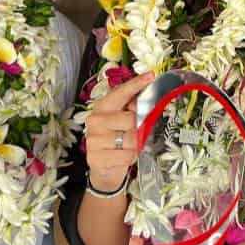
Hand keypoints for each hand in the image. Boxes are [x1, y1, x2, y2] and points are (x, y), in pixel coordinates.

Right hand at [84, 71, 154, 191]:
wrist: (104, 169)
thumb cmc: (117, 142)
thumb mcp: (123, 123)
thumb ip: (132, 110)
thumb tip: (149, 97)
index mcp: (103, 107)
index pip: (120, 93)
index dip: (136, 84)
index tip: (150, 75)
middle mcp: (95, 120)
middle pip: (131, 119)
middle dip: (139, 129)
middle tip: (137, 135)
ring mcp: (94, 139)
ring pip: (131, 139)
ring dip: (136, 146)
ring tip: (129, 148)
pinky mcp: (96, 157)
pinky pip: (126, 156)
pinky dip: (131, 158)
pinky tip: (124, 157)